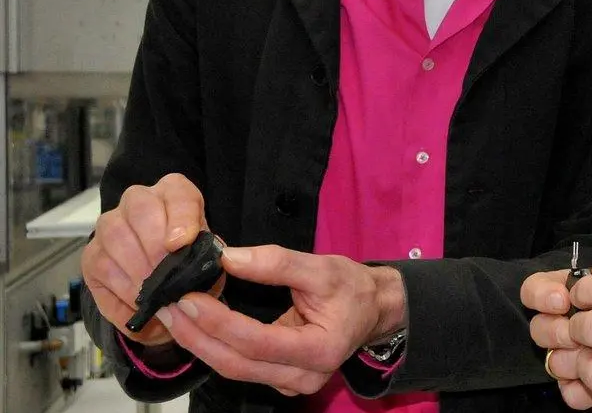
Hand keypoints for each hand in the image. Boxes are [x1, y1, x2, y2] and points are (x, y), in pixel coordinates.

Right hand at [81, 173, 219, 347]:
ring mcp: (110, 225)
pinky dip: (120, 296)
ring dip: (135, 273)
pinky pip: (99, 271)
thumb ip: (205, 261)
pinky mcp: (91, 255)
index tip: (181, 243)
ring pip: (114, 238)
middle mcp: (138, 201)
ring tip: (154, 299)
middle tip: (166, 279)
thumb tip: (192, 284)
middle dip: (154, 247)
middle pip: (140, 210)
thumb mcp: (206, 256)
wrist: (164, 276)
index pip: (178, 193)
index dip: (180, 217)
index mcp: (174, 192)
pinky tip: (138, 311)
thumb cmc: (190, 259)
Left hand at [158, 245, 406, 396]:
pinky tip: (196, 328)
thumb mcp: (322, 267)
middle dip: (197, 336)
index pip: (257, 341)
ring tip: (173, 314)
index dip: (219, 322)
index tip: (189, 297)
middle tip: (168, 306)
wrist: (373, 310)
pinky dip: (215, 348)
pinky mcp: (280, 381)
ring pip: (234, 369)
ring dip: (200, 343)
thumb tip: (227, 257)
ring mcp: (292, 385)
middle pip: (237, 364)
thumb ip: (276, 263)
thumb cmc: (353, 287)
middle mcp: (304, 377)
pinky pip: (241, 368)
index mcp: (320, 350)